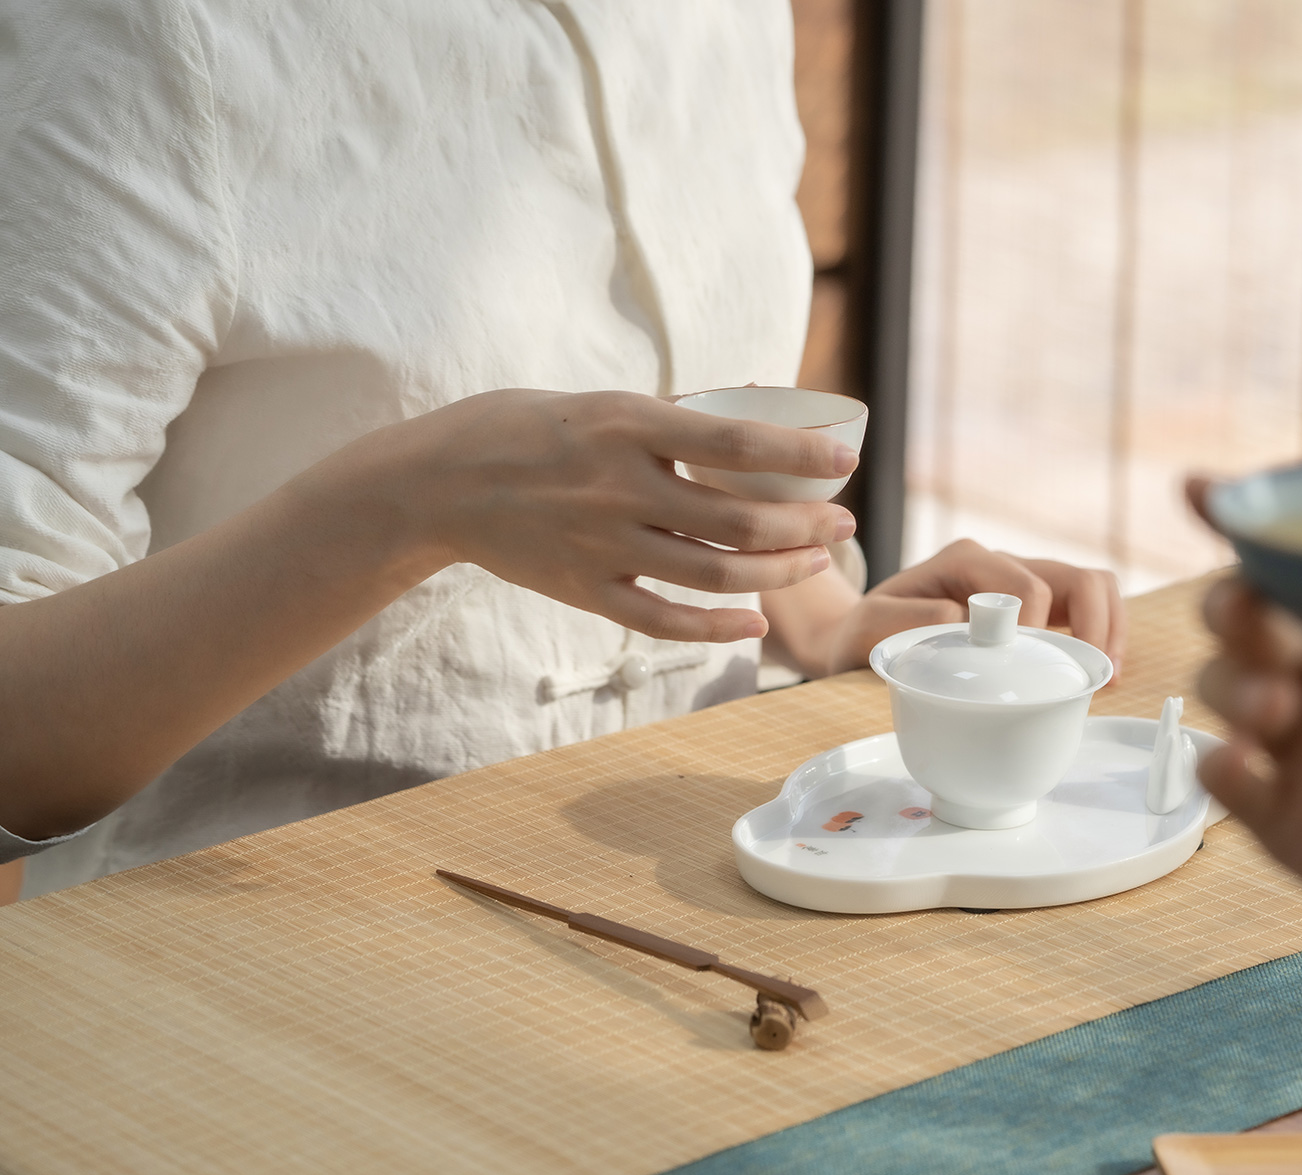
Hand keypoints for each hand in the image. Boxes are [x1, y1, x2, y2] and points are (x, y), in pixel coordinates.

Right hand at [316, 389, 857, 642]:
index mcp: (628, 425)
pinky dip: (717, 626)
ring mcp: (602, 544)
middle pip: (741, 521)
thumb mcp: (603, 403)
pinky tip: (754, 622)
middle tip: (843, 520)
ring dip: (779, 572)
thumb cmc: (529, 430)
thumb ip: (672, 420)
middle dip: (807, 525)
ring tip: (814, 561)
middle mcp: (620, 486)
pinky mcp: (585, 589)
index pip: (738, 443)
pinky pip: (664, 620)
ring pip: (715, 573)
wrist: (438, 481)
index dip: (801, 456)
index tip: (845, 459)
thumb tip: (757, 420)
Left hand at [786, 538, 1125, 678]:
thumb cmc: (866, 633)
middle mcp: (1001, 564)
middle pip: (1076, 577)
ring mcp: (1023, 582)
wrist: (862, 636)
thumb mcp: (868, 626)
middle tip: (1093, 675)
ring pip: (1092, 586)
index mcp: (965, 560)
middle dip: (1094, 626)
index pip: (1026, 584)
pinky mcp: (1037, 607)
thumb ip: (907, 618)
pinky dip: (1102, 636)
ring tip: (1106, 677)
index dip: (1039, 625)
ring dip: (1108, 629)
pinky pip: (1086, 608)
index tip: (1028, 665)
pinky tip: (1099, 676)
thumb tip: (963, 618)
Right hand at [1193, 492, 1301, 1030]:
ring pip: (1226, 690)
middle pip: (1254, 620)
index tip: (1208, 491)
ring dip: (1228, 679)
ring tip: (1277, 703)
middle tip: (1261, 617)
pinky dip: (1221, 763)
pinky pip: (1230, 783)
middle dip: (1234, 602)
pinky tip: (1249, 763)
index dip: (1257, 526)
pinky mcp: (1299, 832)